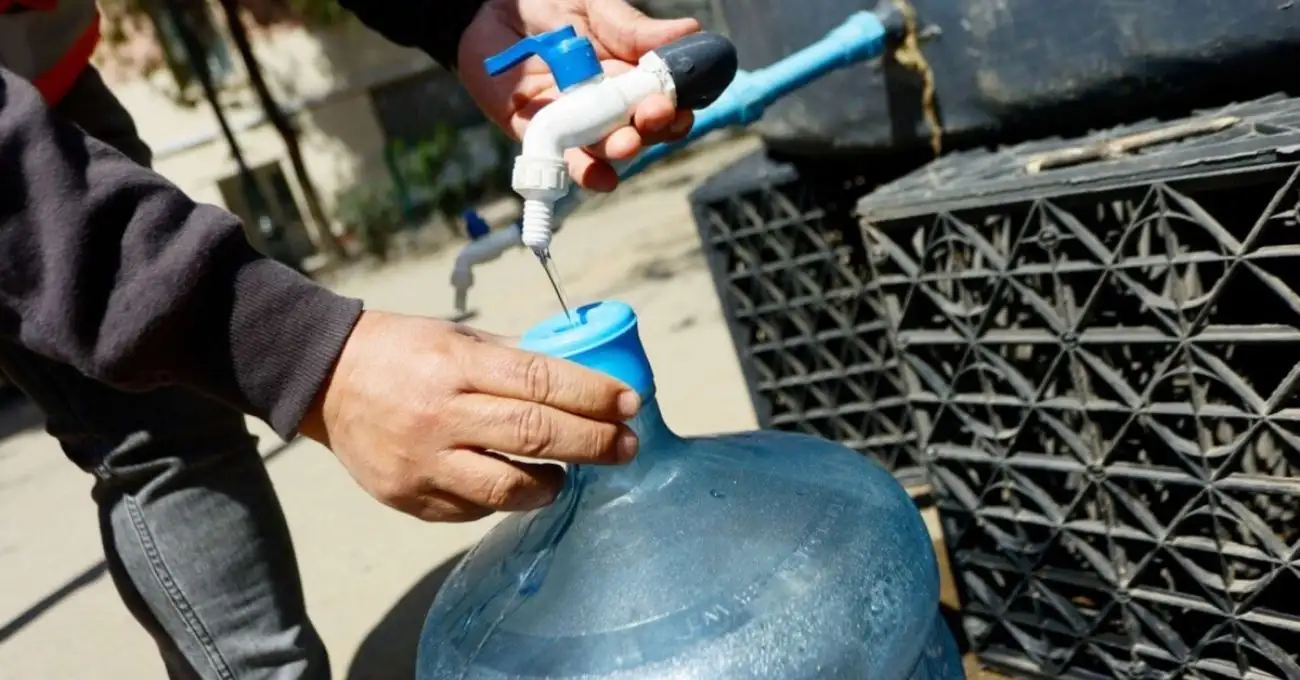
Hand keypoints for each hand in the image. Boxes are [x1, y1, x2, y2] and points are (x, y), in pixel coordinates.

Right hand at [299, 311, 640, 521]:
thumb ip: (514, 360)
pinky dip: (505, 498)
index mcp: (455, 365)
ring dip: (553, 482)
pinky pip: (474, 509)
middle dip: (593, 443)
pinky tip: (517, 482)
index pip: (540, 380)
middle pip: (534, 435)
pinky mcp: (409, 498)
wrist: (325, 380)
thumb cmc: (403, 352)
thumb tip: (582, 376)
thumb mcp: (458, 338)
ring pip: (508, 488)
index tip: (629, 403)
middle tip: (627, 445)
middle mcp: (439, 416)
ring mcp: (422, 463)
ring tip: (571, 471)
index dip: (593, 394)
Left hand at [457, 0, 699, 191]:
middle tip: (654, 115)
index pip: (661, 100)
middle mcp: (605, 105)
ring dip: (621, 150)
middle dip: (653, 128)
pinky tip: (603, 178)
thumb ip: (634, 29)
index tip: (681, 103)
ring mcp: (574, 122)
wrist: (488, 8)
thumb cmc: (546, 5)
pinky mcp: (537, 132)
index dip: (676, 107)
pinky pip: (563, 161)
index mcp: (627, 75)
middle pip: (640, 130)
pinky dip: (584, 174)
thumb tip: (689, 31)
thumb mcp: (595, 8)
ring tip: (626, 143)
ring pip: (605, 148)